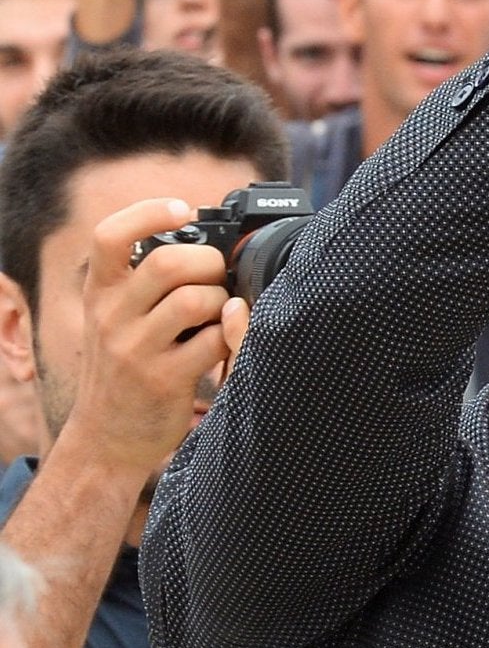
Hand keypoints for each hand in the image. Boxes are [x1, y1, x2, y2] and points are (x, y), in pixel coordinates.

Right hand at [57, 198, 247, 487]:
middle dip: (209, 262)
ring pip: (193, 300)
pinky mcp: (162, 379)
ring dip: (221, 300)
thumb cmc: (125, 366)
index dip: (148, 213)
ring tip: (219, 313)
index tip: (182, 211)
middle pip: (167, 263)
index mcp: (100, 293)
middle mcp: (110, 317)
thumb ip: (144, 283)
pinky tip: (223, 342)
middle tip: (218, 277)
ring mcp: (134, 349)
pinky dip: (230, 335)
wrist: (106, 436)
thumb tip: (208, 243)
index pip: (108, 235)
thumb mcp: (116, 319)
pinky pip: (212, 341)